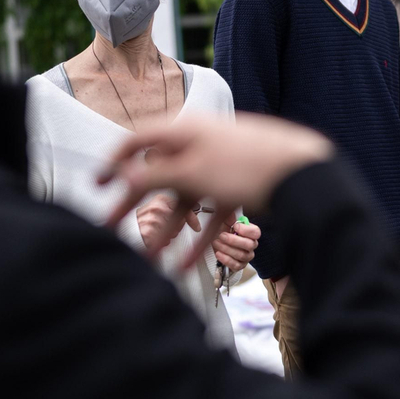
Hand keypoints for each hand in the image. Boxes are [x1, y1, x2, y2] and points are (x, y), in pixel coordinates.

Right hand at [99, 114, 331, 269]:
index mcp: (185, 131)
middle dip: (132, 206)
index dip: (113, 163)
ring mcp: (221, 167)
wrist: (304, 172)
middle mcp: (200, 146)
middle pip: (158, 177)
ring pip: (185, 202)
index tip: (95, 187)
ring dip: (166, 232)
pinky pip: (212, 215)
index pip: (139, 141)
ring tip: (147, 262)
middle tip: (107, 229)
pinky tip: (186, 267)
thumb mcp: (190, 172)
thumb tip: (123, 177)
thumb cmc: (243, 165)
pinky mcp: (240, 188)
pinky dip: (199, 239)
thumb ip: (154, 175)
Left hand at [212, 220, 260, 273]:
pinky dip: (226, 259)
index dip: (246, 230)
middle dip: (234, 240)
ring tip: (217, 243)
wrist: (219, 249)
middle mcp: (251, 245)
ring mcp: (247, 257)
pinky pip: (236, 265)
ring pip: (241, 255)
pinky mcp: (240, 266)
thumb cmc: (225, 236)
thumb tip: (231, 213)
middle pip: (249, 244)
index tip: (235, 227)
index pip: (256, 232)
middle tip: (222, 235)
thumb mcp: (225, 225)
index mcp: (251, 234)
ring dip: (227, 249)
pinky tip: (219, 254)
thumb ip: (229, 219)